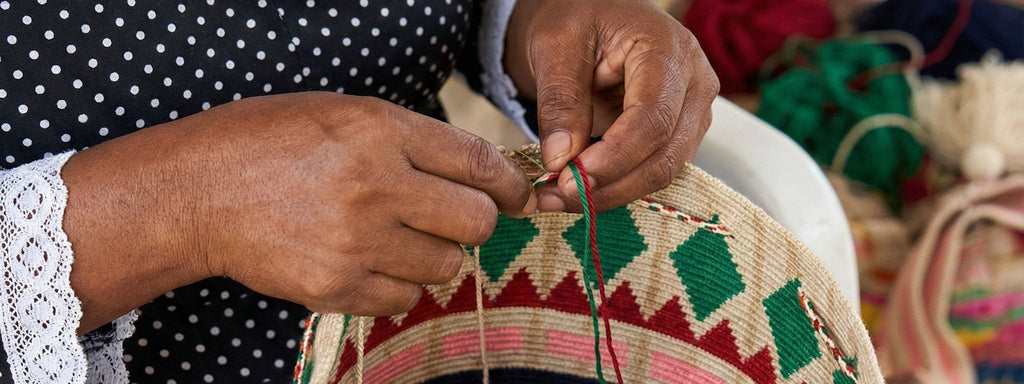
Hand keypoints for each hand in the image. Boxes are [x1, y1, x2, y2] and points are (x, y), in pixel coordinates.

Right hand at [62, 92, 534, 332]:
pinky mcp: (336, 288)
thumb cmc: (267, 143)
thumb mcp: (342, 113)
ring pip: (446, 266)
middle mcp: (375, 187)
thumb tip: (476, 174)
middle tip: (451, 217)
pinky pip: (405, 299)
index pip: (479, 162)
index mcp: (380, 132)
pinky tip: (371, 263)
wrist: (195, 194)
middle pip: (476, 221)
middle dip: (474, 220)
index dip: (513, 183)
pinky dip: (399, 285)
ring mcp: (356, 242)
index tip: (520, 196)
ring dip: (433, 255)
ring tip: (397, 237)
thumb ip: (410, 140)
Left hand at [505, 0, 718, 211]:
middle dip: (611, 184)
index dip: (614, 157)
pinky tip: (579, 189)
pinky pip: (654, 169)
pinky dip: (616, 185)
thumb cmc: (578, 19)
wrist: (592, 16)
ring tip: (558, 196)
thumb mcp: (555, 45)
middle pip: (666, 154)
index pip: (653, 119)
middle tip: (557, 196)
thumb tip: (560, 160)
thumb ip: (560, 100)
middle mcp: (696, 83)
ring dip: (612, 191)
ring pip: (663, 170)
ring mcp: (694, 111)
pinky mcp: (680, 132)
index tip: (570, 178)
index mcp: (670, 50)